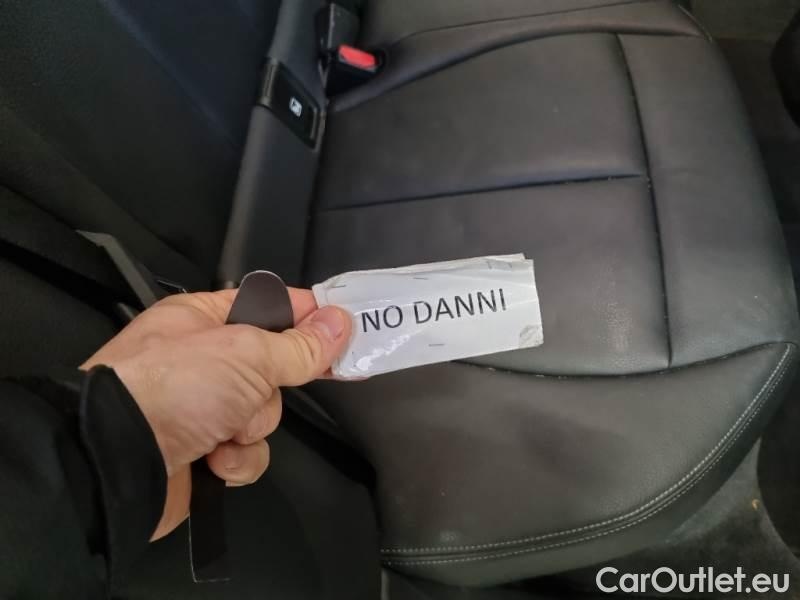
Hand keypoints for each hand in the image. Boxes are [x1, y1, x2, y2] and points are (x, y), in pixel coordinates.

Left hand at [81, 289, 350, 538]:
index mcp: (204, 318)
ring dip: (252, 426)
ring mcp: (202, 407)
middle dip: (270, 388)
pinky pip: (246, 452)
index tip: (344, 326)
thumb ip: (300, 345)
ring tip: (224, 429)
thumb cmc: (174, 386)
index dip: (307, 316)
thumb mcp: (247, 353)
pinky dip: (236, 459)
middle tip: (260, 388)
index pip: (270, 307)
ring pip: (264, 413)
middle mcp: (203, 360)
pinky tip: (214, 459)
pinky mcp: (203, 451)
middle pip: (273, 367)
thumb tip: (341, 321)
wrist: (116, 461)